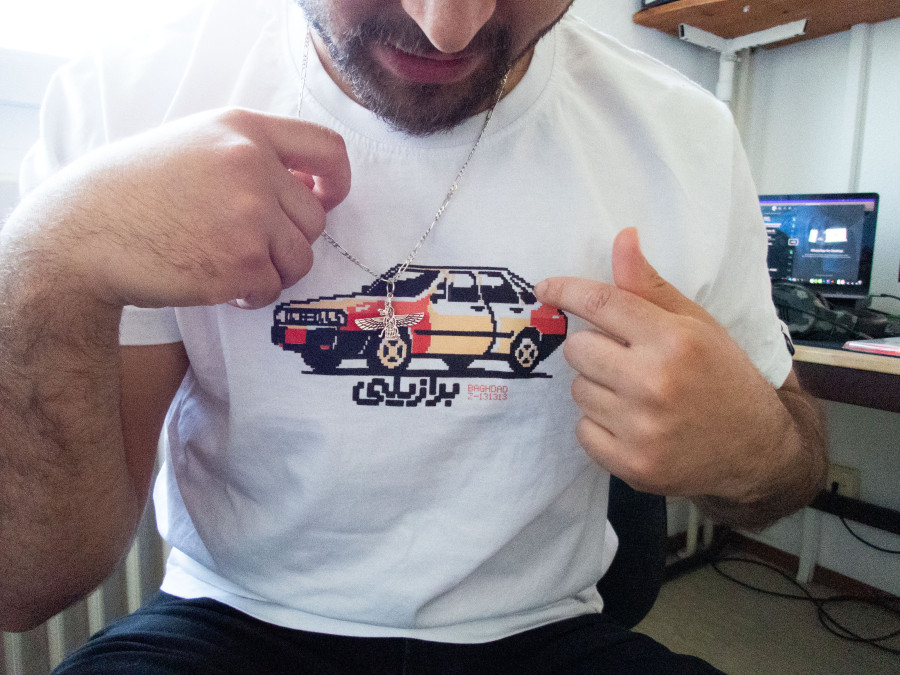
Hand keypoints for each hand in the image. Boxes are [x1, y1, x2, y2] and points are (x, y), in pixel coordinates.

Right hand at [6, 108, 350, 308]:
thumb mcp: (193, 145)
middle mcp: (253, 167)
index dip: (337, 180)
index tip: (326, 198)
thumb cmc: (134, 191)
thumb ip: (251, 157)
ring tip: (228, 263)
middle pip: (315, 218)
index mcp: (243, 131)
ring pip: (301, 257)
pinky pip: (273, 288)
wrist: (83, 234)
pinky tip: (215, 282)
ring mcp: (249, 216)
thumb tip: (307, 186)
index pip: (326, 147)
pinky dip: (251, 294)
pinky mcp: (240, 264)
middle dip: (289, 240)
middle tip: (246, 245)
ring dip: (273, 270)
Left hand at [535, 228, 791, 501]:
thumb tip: (622, 237)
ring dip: (598, 388)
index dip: (566, 291)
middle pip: (579, 349)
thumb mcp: (696, 324)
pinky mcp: (632, 465)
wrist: (756, 449)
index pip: (601, 303)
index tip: (546, 288)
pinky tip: (632, 424)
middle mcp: (655, 383)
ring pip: (578, 391)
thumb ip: (650, 286)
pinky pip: (582, 431)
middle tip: (625, 359)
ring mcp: (642, 428)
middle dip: (594, 349)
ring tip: (635, 395)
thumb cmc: (722, 376)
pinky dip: (599, 426)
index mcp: (674, 340)